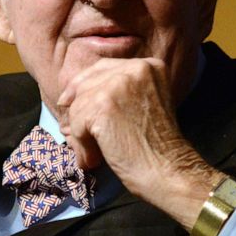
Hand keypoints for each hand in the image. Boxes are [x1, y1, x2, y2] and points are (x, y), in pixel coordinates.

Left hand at [56, 58, 221, 228]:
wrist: (168, 170)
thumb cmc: (155, 147)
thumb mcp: (142, 105)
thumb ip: (114, 94)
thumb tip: (66, 100)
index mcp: (148, 65)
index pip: (102, 68)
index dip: (83, 86)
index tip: (69, 103)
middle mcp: (134, 68)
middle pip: (86, 83)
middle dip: (75, 109)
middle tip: (71, 132)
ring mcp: (118, 84)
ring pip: (78, 104)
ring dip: (79, 133)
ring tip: (91, 154)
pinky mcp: (103, 104)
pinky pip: (77, 122)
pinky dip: (81, 145)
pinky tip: (93, 160)